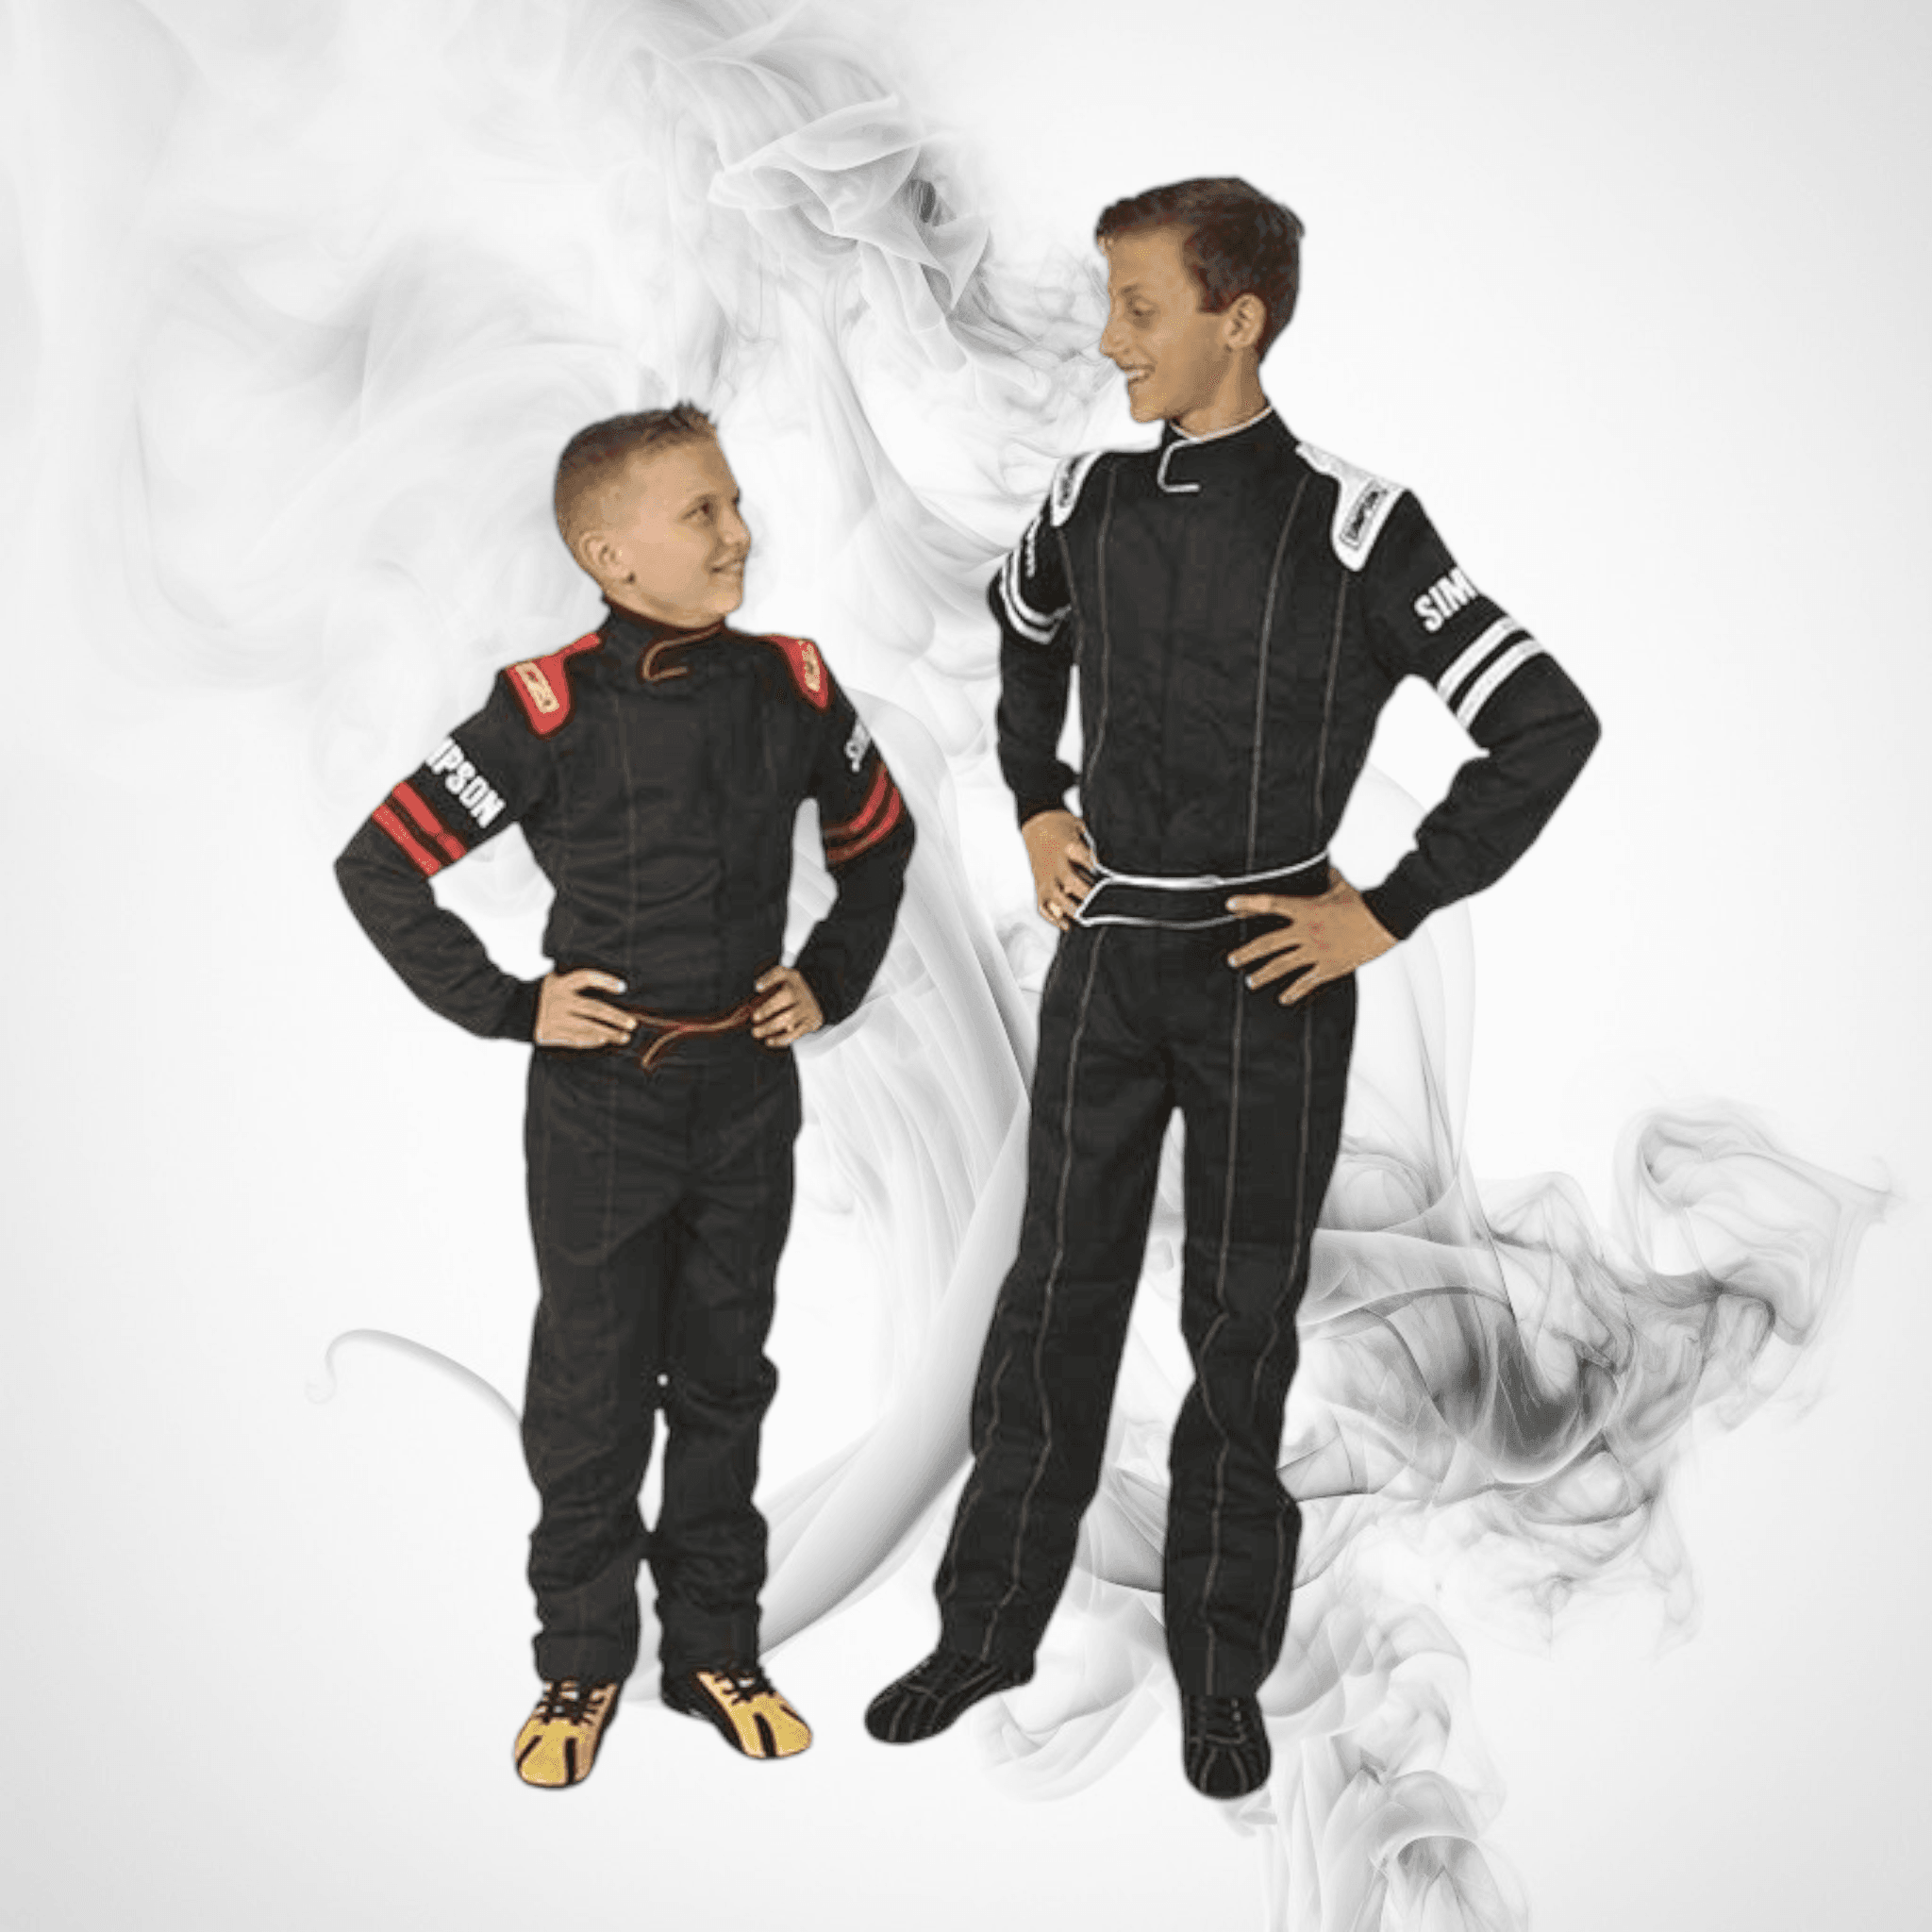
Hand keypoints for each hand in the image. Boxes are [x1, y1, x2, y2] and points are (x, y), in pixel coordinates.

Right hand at [535, 968, 637, 1046]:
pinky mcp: (552, 1033)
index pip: (586, 977)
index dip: (605, 981)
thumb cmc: (545, 994)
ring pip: (588, 1026)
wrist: (517, 1010)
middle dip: (615, 1016)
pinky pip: (576, 1038)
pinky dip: (592, 1040)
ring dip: (609, 1032)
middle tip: (632, 1023)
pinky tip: (605, 1041)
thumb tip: (612, 987)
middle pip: (593, 1007)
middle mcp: (559, 1000)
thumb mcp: (556, 981)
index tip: (623, 987)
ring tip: (625, 1037)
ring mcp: (556, 1018)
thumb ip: (576, 983)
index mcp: (561, 983)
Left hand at [752, 964, 823, 1047]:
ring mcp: (808, 1007)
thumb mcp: (784, 979)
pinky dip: (781, 1039)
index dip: (769, 979)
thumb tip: (752, 996)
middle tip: (754, 1018)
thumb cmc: (793, 989)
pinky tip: (769, 1041)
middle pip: (785, 997)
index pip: (780, 973)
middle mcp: (801, 990)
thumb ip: (768, 984)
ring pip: (789, 1018)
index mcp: (792, 977)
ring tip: (756, 1032)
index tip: (757, 987)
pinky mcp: (812, 1022)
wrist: (821, 996)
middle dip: (767, 1009)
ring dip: (770, 1027)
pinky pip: (796, 1033)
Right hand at [1021, 809, 1095, 929]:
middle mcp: (1055, 863)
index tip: (1107, 877)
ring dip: (1071, 909)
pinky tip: (1067, 925)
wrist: (1036, 823)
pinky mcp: (1039, 885)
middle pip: (1070, 880)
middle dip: (1087, 893)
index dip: (1095, 868)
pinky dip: (1053, 918)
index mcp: (1067, 846)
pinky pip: (1043, 906)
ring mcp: (1045, 876)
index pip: (1083, 858)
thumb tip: (1105, 865)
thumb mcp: (1079, 826)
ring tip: (1087, 918)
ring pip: (1056, 897)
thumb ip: (1090, 845)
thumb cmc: (1062, 826)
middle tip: (1101, 904)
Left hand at [1225, 871, 1395, 1004]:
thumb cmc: (1363, 902)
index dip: (1247, 904)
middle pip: (1267, 944)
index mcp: (1306, 909)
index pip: (1269, 904)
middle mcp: (1306, 932)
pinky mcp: (1329, 967)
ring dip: (1263, 974)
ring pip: (1282, 966)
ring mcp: (1316, 951)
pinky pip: (1306, 982)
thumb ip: (1326, 877)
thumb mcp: (1340, 885)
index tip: (1230, 905)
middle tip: (1232, 959)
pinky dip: (1294, 992)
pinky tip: (1283, 997)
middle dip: (1246, 953)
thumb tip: (1323, 867)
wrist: (1386, 921)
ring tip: (1250, 981)